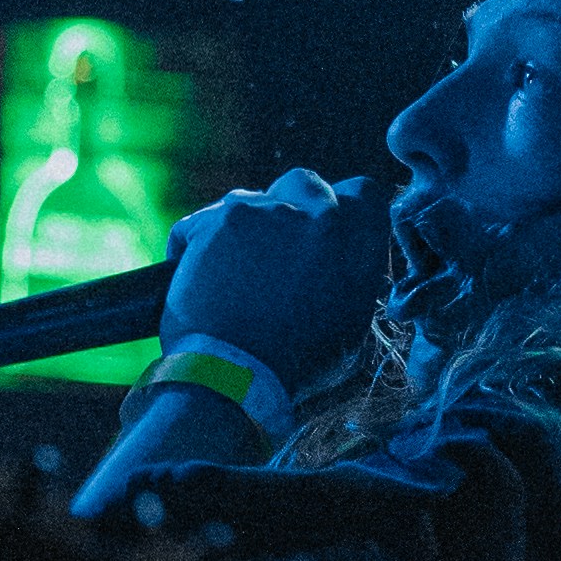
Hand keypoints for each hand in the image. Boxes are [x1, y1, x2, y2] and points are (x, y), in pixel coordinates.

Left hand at [156, 169, 392, 398]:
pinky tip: (197, 274)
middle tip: (276, 247)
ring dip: (244, 227)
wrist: (236, 377)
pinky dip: (196, 242)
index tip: (327, 227)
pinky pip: (202, 220)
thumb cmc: (295, 366)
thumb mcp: (349, 328)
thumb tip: (340, 270)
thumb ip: (349, 281)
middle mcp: (319, 217)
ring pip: (251, 199)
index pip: (364, 192)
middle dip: (290, 206)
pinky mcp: (218, 219)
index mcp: (358, 243)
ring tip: (232, 273)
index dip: (344, 206)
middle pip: (305, 183)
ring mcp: (266, 212)